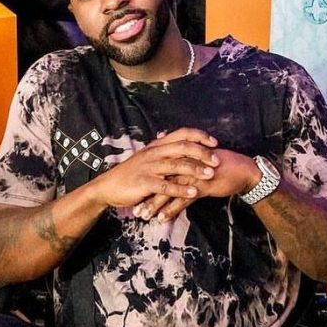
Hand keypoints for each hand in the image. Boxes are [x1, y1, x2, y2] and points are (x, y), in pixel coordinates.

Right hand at [88, 127, 220, 210]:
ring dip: (196, 170)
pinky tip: (193, 193)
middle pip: (183, 147)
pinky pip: (166, 186)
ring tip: (211, 175)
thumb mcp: (146, 157)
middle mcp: (154, 153)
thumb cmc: (130, 173)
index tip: (214, 142)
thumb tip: (173, 141)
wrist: (108, 187)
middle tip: (217, 160)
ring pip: (177, 165)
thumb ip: (161, 150)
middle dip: (202, 153)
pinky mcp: (144, 183)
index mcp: (156, 146)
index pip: (182, 134)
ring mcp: (149, 168)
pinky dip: (181, 189)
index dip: (199, 136)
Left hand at [134, 147, 260, 222]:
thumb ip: (184, 156)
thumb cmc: (221, 164)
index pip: (160, 169)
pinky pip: (183, 200)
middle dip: (146, 195)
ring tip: (143, 216)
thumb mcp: (201, 158)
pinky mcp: (201, 185)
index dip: (147, 183)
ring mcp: (192, 174)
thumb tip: (170, 149)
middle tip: (134, 209)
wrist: (242, 170)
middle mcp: (185, 163)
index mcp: (183, 156)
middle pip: (160, 180)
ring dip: (154, 204)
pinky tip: (162, 218)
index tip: (135, 194)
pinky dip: (171, 209)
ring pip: (168, 191)